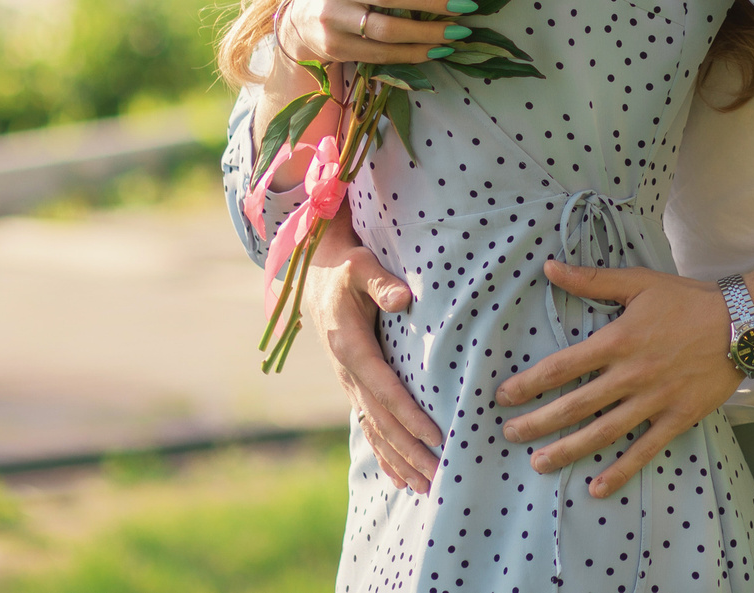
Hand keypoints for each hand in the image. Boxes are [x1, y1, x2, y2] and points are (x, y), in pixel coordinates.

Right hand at [280, 0, 477, 66]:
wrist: (301, 17)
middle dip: (432, 1)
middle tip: (465, 6)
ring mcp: (332, 17)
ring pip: (386, 29)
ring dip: (427, 32)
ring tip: (456, 33)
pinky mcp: (334, 46)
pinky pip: (380, 53)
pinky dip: (412, 53)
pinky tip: (435, 50)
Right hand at [303, 227, 441, 491]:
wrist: (316, 278)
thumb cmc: (346, 269)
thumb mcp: (360, 266)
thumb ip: (380, 282)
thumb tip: (402, 299)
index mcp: (350, 347)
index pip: (385, 389)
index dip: (409, 414)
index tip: (435, 435)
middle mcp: (348, 374)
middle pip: (382, 421)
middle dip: (410, 450)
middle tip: (438, 474)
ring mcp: (349, 384)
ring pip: (375, 431)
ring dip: (399, 461)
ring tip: (425, 486)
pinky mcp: (354, 388)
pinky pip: (369, 427)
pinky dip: (384, 455)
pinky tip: (400, 479)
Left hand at [495, 263, 740, 497]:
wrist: (742, 323)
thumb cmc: (687, 300)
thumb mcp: (638, 282)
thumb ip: (592, 280)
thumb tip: (549, 267)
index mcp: (617, 341)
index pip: (562, 367)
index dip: (529, 384)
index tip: (504, 397)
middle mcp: (631, 375)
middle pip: (574, 405)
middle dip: (537, 423)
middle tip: (509, 434)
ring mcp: (654, 400)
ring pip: (603, 432)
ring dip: (568, 450)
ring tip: (539, 464)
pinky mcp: (677, 418)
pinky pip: (644, 450)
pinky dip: (621, 470)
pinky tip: (597, 487)